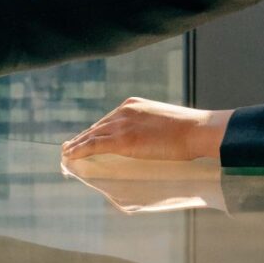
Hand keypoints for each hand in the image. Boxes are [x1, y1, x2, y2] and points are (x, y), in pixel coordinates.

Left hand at [60, 97, 230, 162]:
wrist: (198, 130)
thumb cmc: (190, 132)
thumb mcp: (164, 125)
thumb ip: (150, 131)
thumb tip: (147, 143)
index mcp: (133, 105)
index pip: (108, 121)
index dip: (95, 132)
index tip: (86, 140)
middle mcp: (124, 111)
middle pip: (97, 127)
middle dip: (82, 139)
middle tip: (70, 148)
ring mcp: (122, 124)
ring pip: (91, 136)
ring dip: (76, 146)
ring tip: (66, 154)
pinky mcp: (122, 139)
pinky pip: (94, 146)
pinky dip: (79, 151)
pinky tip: (70, 157)